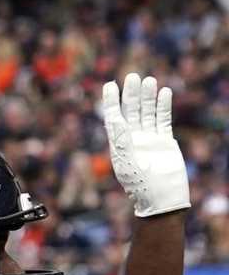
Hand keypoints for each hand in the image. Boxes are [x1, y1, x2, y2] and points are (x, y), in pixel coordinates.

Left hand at [99, 72, 187, 217]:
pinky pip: (163, 120)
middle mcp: (133, 138)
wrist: (161, 198)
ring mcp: (149, 139)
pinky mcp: (165, 141)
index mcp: (119, 143)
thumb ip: (122, 139)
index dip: (111, 101)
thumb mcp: (127, 161)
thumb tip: (115, 118)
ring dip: (148, 97)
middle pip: (131, 111)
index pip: (113, 117)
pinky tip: (164, 93)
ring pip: (148, 112)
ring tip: (149, 81)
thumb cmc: (141, 184)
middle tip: (133, 76)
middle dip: (131, 94)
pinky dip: (163, 106)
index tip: (110, 85)